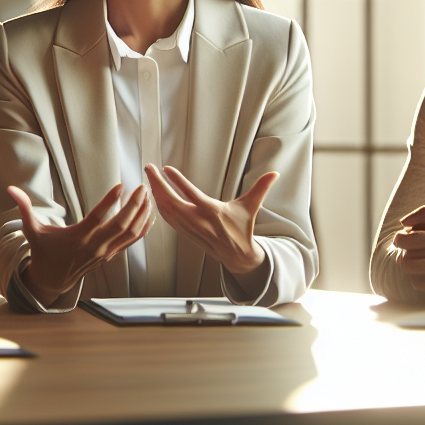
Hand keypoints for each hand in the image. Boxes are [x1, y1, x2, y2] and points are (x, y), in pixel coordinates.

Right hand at [10, 184, 153, 303]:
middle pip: (120, 224)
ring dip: (142, 215)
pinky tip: (150, 214)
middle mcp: (94, 245)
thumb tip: (10, 189)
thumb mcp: (32, 230)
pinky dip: (142, 228)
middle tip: (142, 187)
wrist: (53, 279)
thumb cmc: (44, 251)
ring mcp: (105, 251)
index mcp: (78, 237)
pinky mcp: (110, 255)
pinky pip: (131, 241)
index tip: (121, 186)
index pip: (98, 217)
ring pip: (130, 233)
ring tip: (149, 196)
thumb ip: (24, 208)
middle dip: (134, 205)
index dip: (110, 202)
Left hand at [144, 166, 275, 275]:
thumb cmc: (242, 229)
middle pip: (171, 201)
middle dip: (157, 184)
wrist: (237, 255)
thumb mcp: (251, 207)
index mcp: (212, 211)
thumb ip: (261, 188)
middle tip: (149, 168)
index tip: (166, 169)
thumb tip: (275, 173)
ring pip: (166, 210)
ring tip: (149, 178)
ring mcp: (189, 227)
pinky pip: (167, 218)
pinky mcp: (184, 232)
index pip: (191, 194)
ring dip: (155, 194)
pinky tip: (154, 196)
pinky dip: (158, 206)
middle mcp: (198, 220)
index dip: (178, 181)